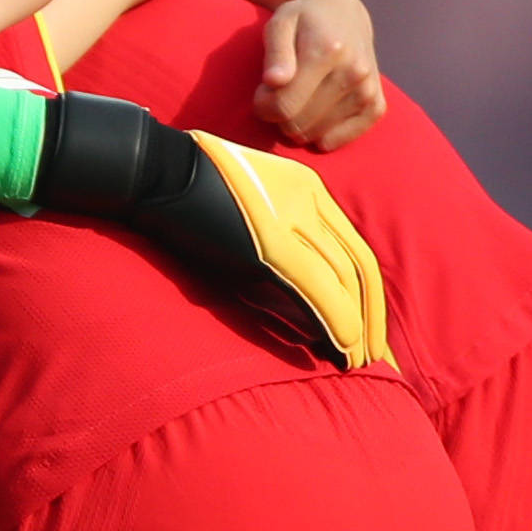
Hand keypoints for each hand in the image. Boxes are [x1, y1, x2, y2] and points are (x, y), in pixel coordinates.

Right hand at [31, 93, 389, 370]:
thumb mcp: (241, 196)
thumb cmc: (182, 185)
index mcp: (305, 188)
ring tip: (360, 362)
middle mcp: (308, 202)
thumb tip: (277, 269)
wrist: (153, 168)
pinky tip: (342, 347)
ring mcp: (291, 222)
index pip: (351, 247)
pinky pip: (315, 287)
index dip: (366, 291)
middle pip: (357, 266)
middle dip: (371, 316)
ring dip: (356, 326)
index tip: (369, 326)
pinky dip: (333, 320)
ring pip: (344, 280)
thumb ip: (267, 223)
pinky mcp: (269, 245)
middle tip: (378, 356)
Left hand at [250, 0, 385, 146]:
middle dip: (280, 116)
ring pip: (319, 134)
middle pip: (299, 124)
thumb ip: (275, 53)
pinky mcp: (378, 102)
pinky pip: (352, 134)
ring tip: (300, 99)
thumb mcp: (279, 25)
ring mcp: (368, 89)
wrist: (341, 11)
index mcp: (326, 52)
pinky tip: (319, 123)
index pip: (282, 106)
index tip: (262, 93)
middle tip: (281, 95)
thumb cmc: (302, 20)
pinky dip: (331, 135)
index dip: (263, 107)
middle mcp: (353, 72)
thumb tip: (275, 80)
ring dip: (302, 124)